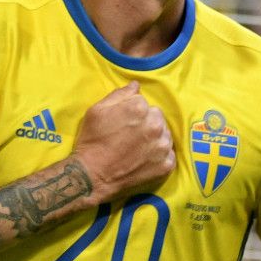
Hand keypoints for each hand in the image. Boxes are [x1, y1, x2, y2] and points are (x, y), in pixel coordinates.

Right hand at [72, 82, 174, 203]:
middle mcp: (155, 125)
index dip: (132, 112)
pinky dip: (159, 156)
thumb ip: (119, 94)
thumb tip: (136, 86)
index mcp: (140, 107)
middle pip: (157, 117)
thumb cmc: (92, 140)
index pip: (143, 103)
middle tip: (131, 136)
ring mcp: (162, 146)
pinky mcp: (166, 164)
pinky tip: (145, 159)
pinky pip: (168, 154)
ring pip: (165, 134)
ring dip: (155, 138)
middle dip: (146, 123)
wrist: (92, 175)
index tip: (123, 122)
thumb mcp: (97, 110)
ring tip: (138, 148)